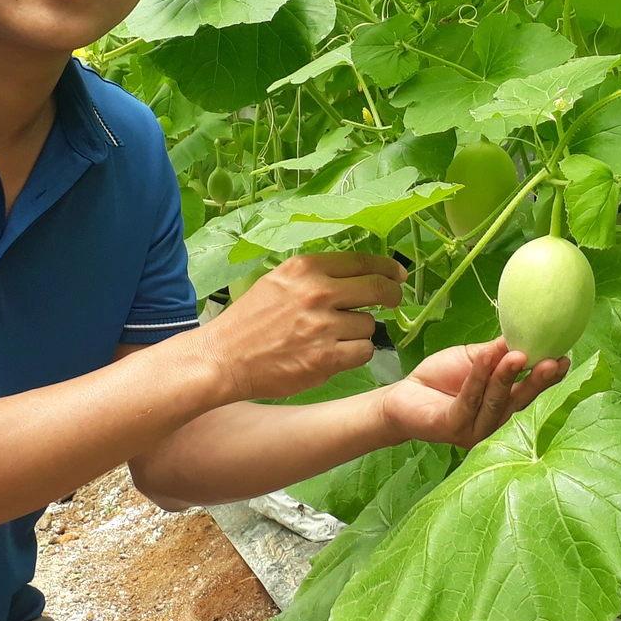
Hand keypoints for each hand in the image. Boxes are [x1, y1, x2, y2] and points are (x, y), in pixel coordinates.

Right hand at [195, 252, 406, 401]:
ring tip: (334, 337)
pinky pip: (363, 351)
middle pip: (377, 288)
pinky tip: (335, 354)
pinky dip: (355, 354)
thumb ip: (315, 276)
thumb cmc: (249, 322)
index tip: (397, 274)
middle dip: (391, 295)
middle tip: (393, 301)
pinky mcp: (326, 357)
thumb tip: (356, 276)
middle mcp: (317, 292)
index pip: (362, 261)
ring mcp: (323, 326)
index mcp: (305, 268)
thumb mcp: (278, 282)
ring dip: (360, 332)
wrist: (223, 358)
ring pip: (370, 325)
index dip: (387, 268)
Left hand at [378, 338, 568, 449]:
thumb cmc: (441, 378)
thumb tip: (523, 334)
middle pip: (520, 399)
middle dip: (538, 380)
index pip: (530, 390)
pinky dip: (477, 377)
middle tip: (553, 362)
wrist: (403, 396)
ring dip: (507, 376)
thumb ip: (496, 352)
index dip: (549, 376)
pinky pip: (469, 401)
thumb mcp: (474, 358)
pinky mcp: (454, 428)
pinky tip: (483, 358)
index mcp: (504, 402)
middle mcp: (494, 420)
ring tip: (518, 355)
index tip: (565, 357)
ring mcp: (475, 428)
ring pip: (496, 401)